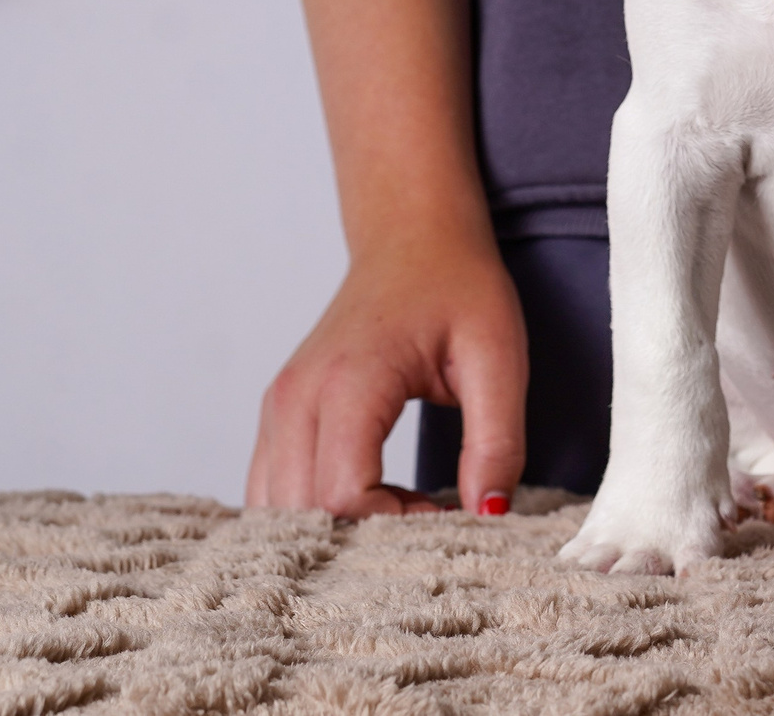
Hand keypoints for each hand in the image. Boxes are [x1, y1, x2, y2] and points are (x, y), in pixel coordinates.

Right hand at [245, 230, 528, 517]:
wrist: (412, 236)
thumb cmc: (458, 287)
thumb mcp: (500, 357)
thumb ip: (497, 439)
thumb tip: (487, 515)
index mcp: (350, 381)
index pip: (345, 494)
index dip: (397, 524)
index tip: (447, 510)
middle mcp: (296, 397)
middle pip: (304, 513)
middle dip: (366, 536)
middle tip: (430, 516)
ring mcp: (278, 405)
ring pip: (277, 510)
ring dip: (337, 529)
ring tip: (404, 504)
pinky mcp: (278, 413)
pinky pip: (272, 489)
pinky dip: (314, 511)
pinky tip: (372, 497)